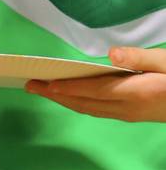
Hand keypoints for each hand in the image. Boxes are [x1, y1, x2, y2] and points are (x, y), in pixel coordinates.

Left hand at [26, 47, 165, 121]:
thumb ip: (141, 58)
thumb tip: (112, 54)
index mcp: (137, 92)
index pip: (93, 90)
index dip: (67, 88)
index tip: (45, 84)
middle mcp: (130, 108)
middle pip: (85, 103)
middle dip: (55, 95)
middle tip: (29, 85)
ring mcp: (132, 114)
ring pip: (90, 109)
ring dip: (64, 100)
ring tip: (42, 90)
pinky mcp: (134, 115)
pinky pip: (100, 110)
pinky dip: (80, 102)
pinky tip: (71, 96)